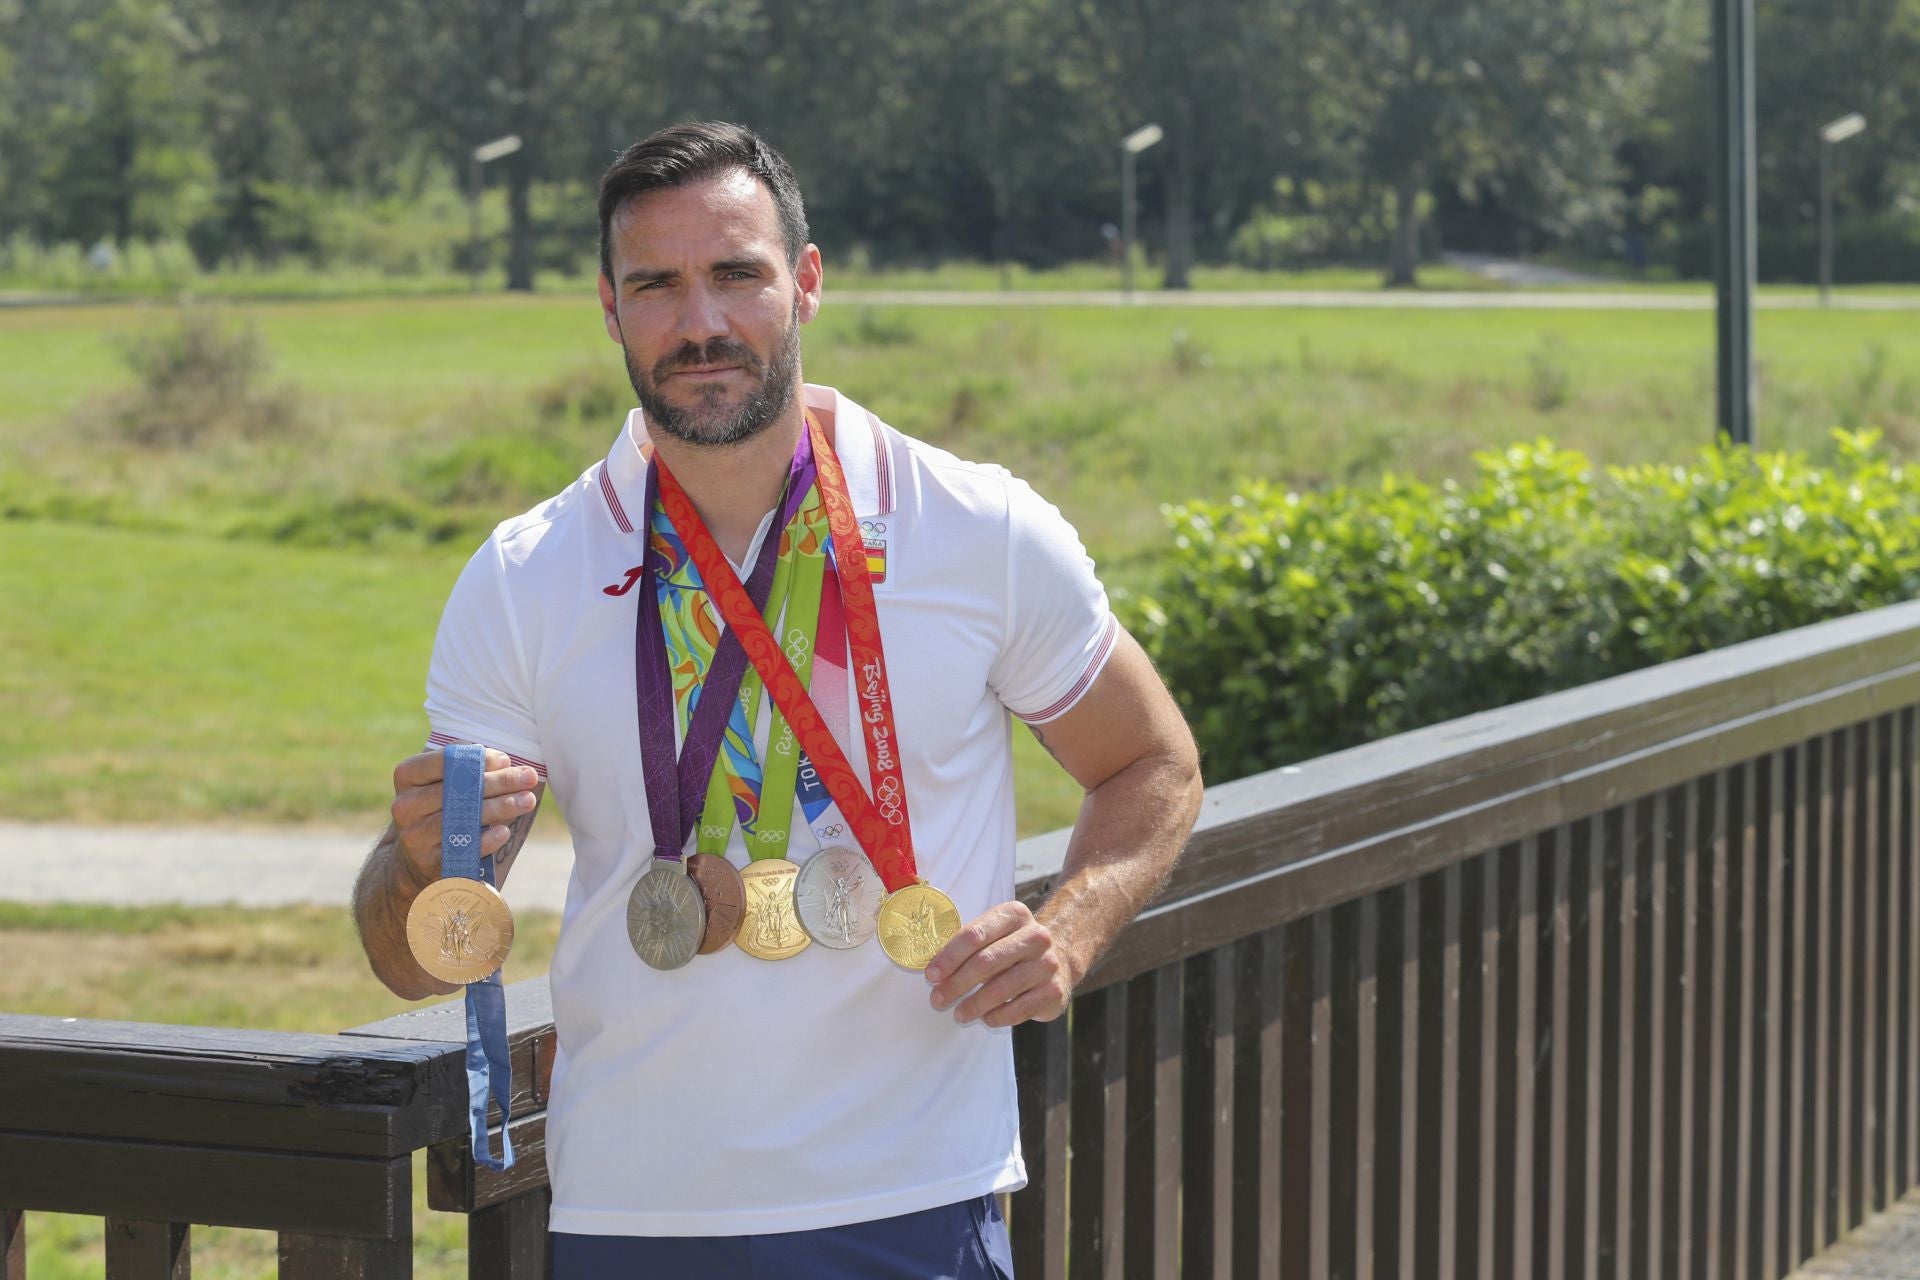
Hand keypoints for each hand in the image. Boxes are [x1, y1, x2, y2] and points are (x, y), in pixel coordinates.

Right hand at [389, 747, 539, 886]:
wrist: (416, 858)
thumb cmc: (441, 808)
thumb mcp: (445, 782)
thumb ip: (470, 767)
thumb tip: (504, 763)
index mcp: (408, 776)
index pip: (444, 760)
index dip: (478, 759)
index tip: (507, 761)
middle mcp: (406, 806)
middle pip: (457, 789)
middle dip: (499, 782)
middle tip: (529, 778)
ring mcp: (415, 836)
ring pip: (461, 818)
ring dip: (500, 807)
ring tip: (527, 800)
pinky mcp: (428, 863)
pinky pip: (461, 850)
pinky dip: (485, 840)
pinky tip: (504, 831)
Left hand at [925, 901, 1073, 1028]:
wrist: (1060, 959)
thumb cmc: (1014, 947)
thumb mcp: (996, 932)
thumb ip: (969, 942)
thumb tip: (934, 967)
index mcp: (1014, 915)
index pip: (974, 934)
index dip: (949, 956)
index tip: (931, 974)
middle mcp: (1035, 937)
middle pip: (985, 962)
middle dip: (956, 984)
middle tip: (938, 998)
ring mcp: (1047, 965)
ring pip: (1000, 989)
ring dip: (973, 1005)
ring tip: (958, 1014)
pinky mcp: (1054, 992)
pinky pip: (1017, 1010)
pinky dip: (996, 1017)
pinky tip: (985, 1018)